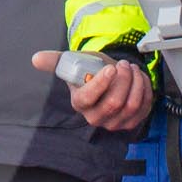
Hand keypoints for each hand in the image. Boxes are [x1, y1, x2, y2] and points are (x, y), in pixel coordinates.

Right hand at [32, 49, 152, 131]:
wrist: (107, 79)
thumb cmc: (89, 72)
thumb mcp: (73, 62)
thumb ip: (54, 61)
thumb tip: (36, 59)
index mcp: (79, 103)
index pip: (89, 98)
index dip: (102, 83)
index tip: (110, 68)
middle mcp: (95, 117)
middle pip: (114, 103)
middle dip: (124, 79)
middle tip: (123, 65)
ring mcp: (114, 122)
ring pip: (132, 104)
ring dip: (136, 82)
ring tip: (130, 69)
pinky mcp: (131, 122)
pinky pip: (144, 106)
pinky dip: (145, 89)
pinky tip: (138, 79)